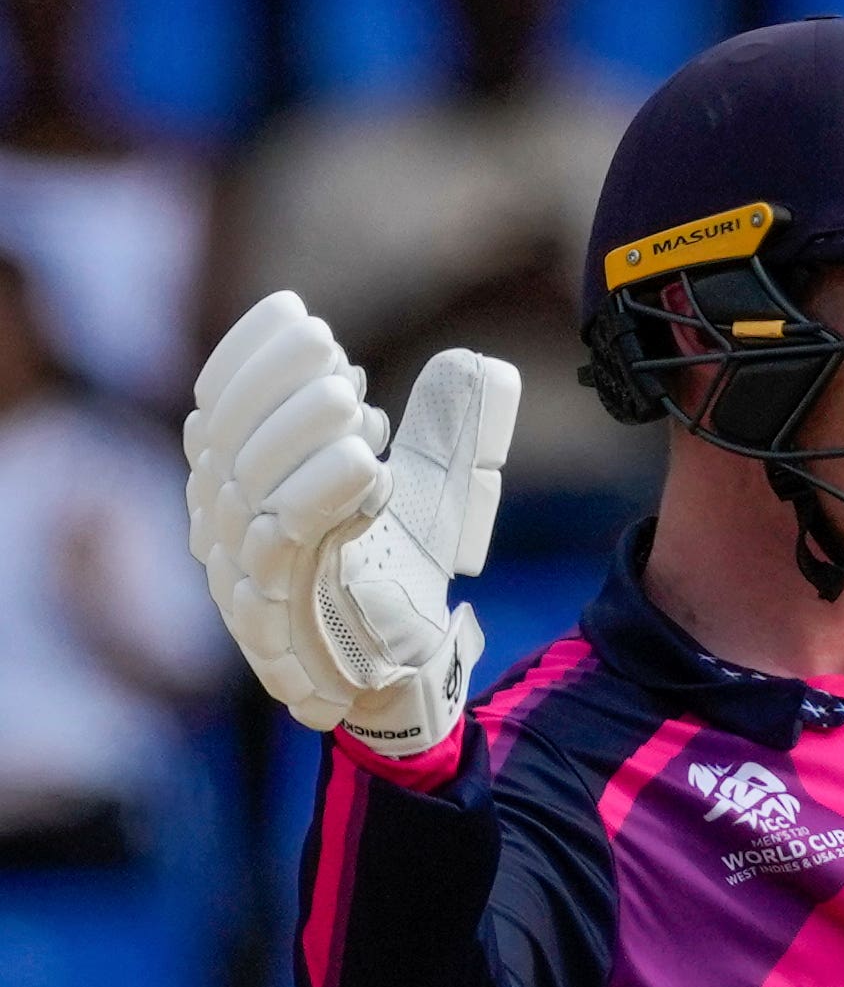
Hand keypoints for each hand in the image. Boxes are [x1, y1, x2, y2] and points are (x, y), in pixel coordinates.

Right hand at [186, 292, 515, 759]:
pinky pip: (281, 554)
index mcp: (240, 480)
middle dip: (276, 383)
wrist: (393, 677)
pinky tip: (365, 471)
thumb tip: (478, 365)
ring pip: (249, 492)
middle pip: (229, 440)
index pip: (223, 404)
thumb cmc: (396, 580)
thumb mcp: (432, 498)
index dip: (251, 354)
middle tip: (329, 342)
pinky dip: (318, 505)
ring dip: (295, 438)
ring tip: (353, 400)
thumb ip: (446, 433)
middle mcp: (223, 521)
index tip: (296, 309)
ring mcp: (238, 571)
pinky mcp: (270, 617)